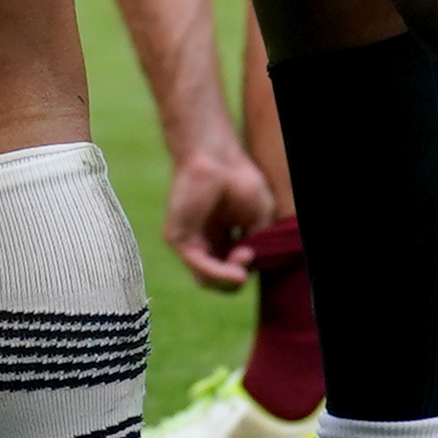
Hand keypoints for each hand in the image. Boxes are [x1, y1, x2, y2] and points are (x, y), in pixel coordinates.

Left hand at [159, 143, 273, 289]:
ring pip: (206, 281)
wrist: (215, 156)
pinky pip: (198, 267)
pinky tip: (236, 272)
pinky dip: (219, 274)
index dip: (249, 269)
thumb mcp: (260, 218)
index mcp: (222, 237)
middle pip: (219, 281)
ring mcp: (190, 241)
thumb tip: (249, 271)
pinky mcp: (178, 238)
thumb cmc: (239, 180)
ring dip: (229, 281)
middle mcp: (205, 242)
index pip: (232, 270)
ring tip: (241, 266)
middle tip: (247, 256)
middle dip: (239, 278)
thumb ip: (258, 245)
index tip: (257, 250)